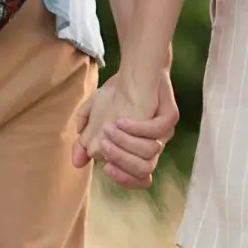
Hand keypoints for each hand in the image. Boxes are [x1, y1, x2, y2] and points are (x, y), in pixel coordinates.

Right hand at [72, 69, 177, 189]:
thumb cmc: (117, 94)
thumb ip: (85, 139)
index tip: (105, 168)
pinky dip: (137, 128)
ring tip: (109, 129)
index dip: (123, 178)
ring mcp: (164, 132)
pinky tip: (121, 120)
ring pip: (150, 152)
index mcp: (138, 151)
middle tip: (104, 145)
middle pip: (144, 170)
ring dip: (126, 143)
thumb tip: (77, 162)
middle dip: (121, 161)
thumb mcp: (94, 116)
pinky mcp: (170, 116)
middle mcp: (153, 145)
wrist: (136, 68)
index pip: (137, 178)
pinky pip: (157, 130)